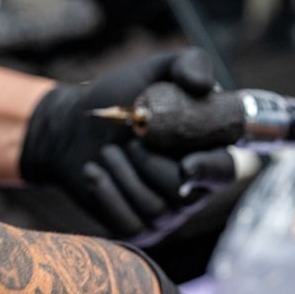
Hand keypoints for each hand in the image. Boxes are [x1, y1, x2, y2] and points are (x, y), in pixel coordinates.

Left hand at [19, 49, 235, 241]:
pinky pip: (127, 224)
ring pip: (152, 208)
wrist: (72, 126)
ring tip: (107, 151)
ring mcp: (163, 216)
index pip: (222, 172)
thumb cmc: (120, 97)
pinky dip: (106, 193)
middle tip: (131, 141)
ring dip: (123, 174)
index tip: (186, 164)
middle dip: (150, 165)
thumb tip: (204, 84)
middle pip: (183, 195)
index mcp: (206, 152)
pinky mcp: (133, 230)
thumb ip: (187, 64)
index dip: (208, 170)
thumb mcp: (154, 71)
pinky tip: (92, 171)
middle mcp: (191, 190)